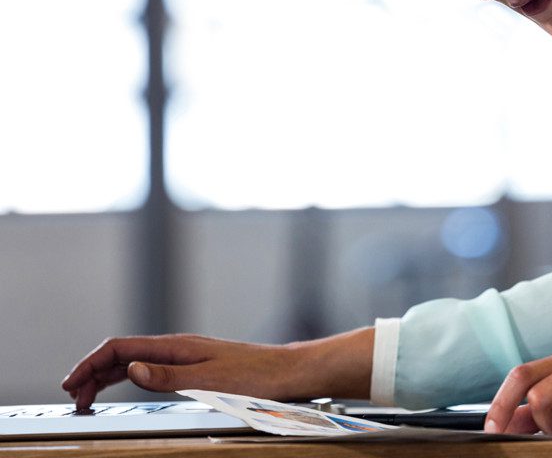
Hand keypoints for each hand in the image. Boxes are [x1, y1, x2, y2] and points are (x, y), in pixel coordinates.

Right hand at [62, 329, 373, 410]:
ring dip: (109, 376)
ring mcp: (187, 356)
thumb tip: (130, 368)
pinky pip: (153, 369)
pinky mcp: (196, 366)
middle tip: (74, 396)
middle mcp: (179, 347)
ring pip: (136, 361)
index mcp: (177, 346)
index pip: (122, 346)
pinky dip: (131, 378)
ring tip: (90, 396)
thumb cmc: (255, 376)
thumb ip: (168, 376)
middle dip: (94, 371)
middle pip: (124, 353)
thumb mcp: (209, 380)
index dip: (92, 362)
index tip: (72, 383)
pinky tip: (127, 388)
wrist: (286, 373)